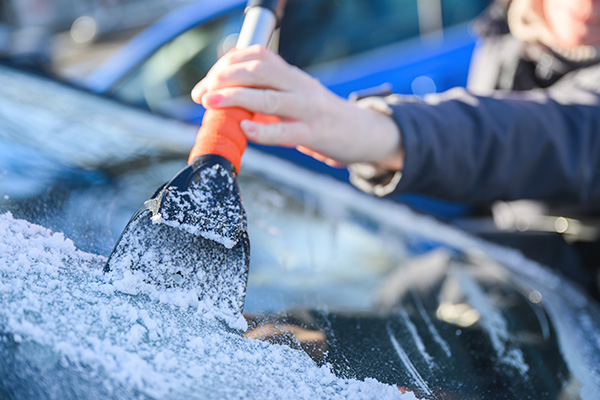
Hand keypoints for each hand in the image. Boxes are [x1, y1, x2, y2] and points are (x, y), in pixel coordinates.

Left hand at [191, 45, 402, 167]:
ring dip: (234, 98)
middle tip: (203, 94)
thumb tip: (229, 98)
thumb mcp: (297, 95)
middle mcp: (299, 86)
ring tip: (210, 104)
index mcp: (292, 75)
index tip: (207, 83)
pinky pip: (286, 131)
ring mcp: (308, 109)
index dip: (226, 65)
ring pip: (269, 98)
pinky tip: (245, 129)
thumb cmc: (323, 116)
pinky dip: (262, 130)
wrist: (365, 132)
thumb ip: (269, 92)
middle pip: (258, 71)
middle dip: (224, 78)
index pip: (256, 56)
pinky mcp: (315, 134)